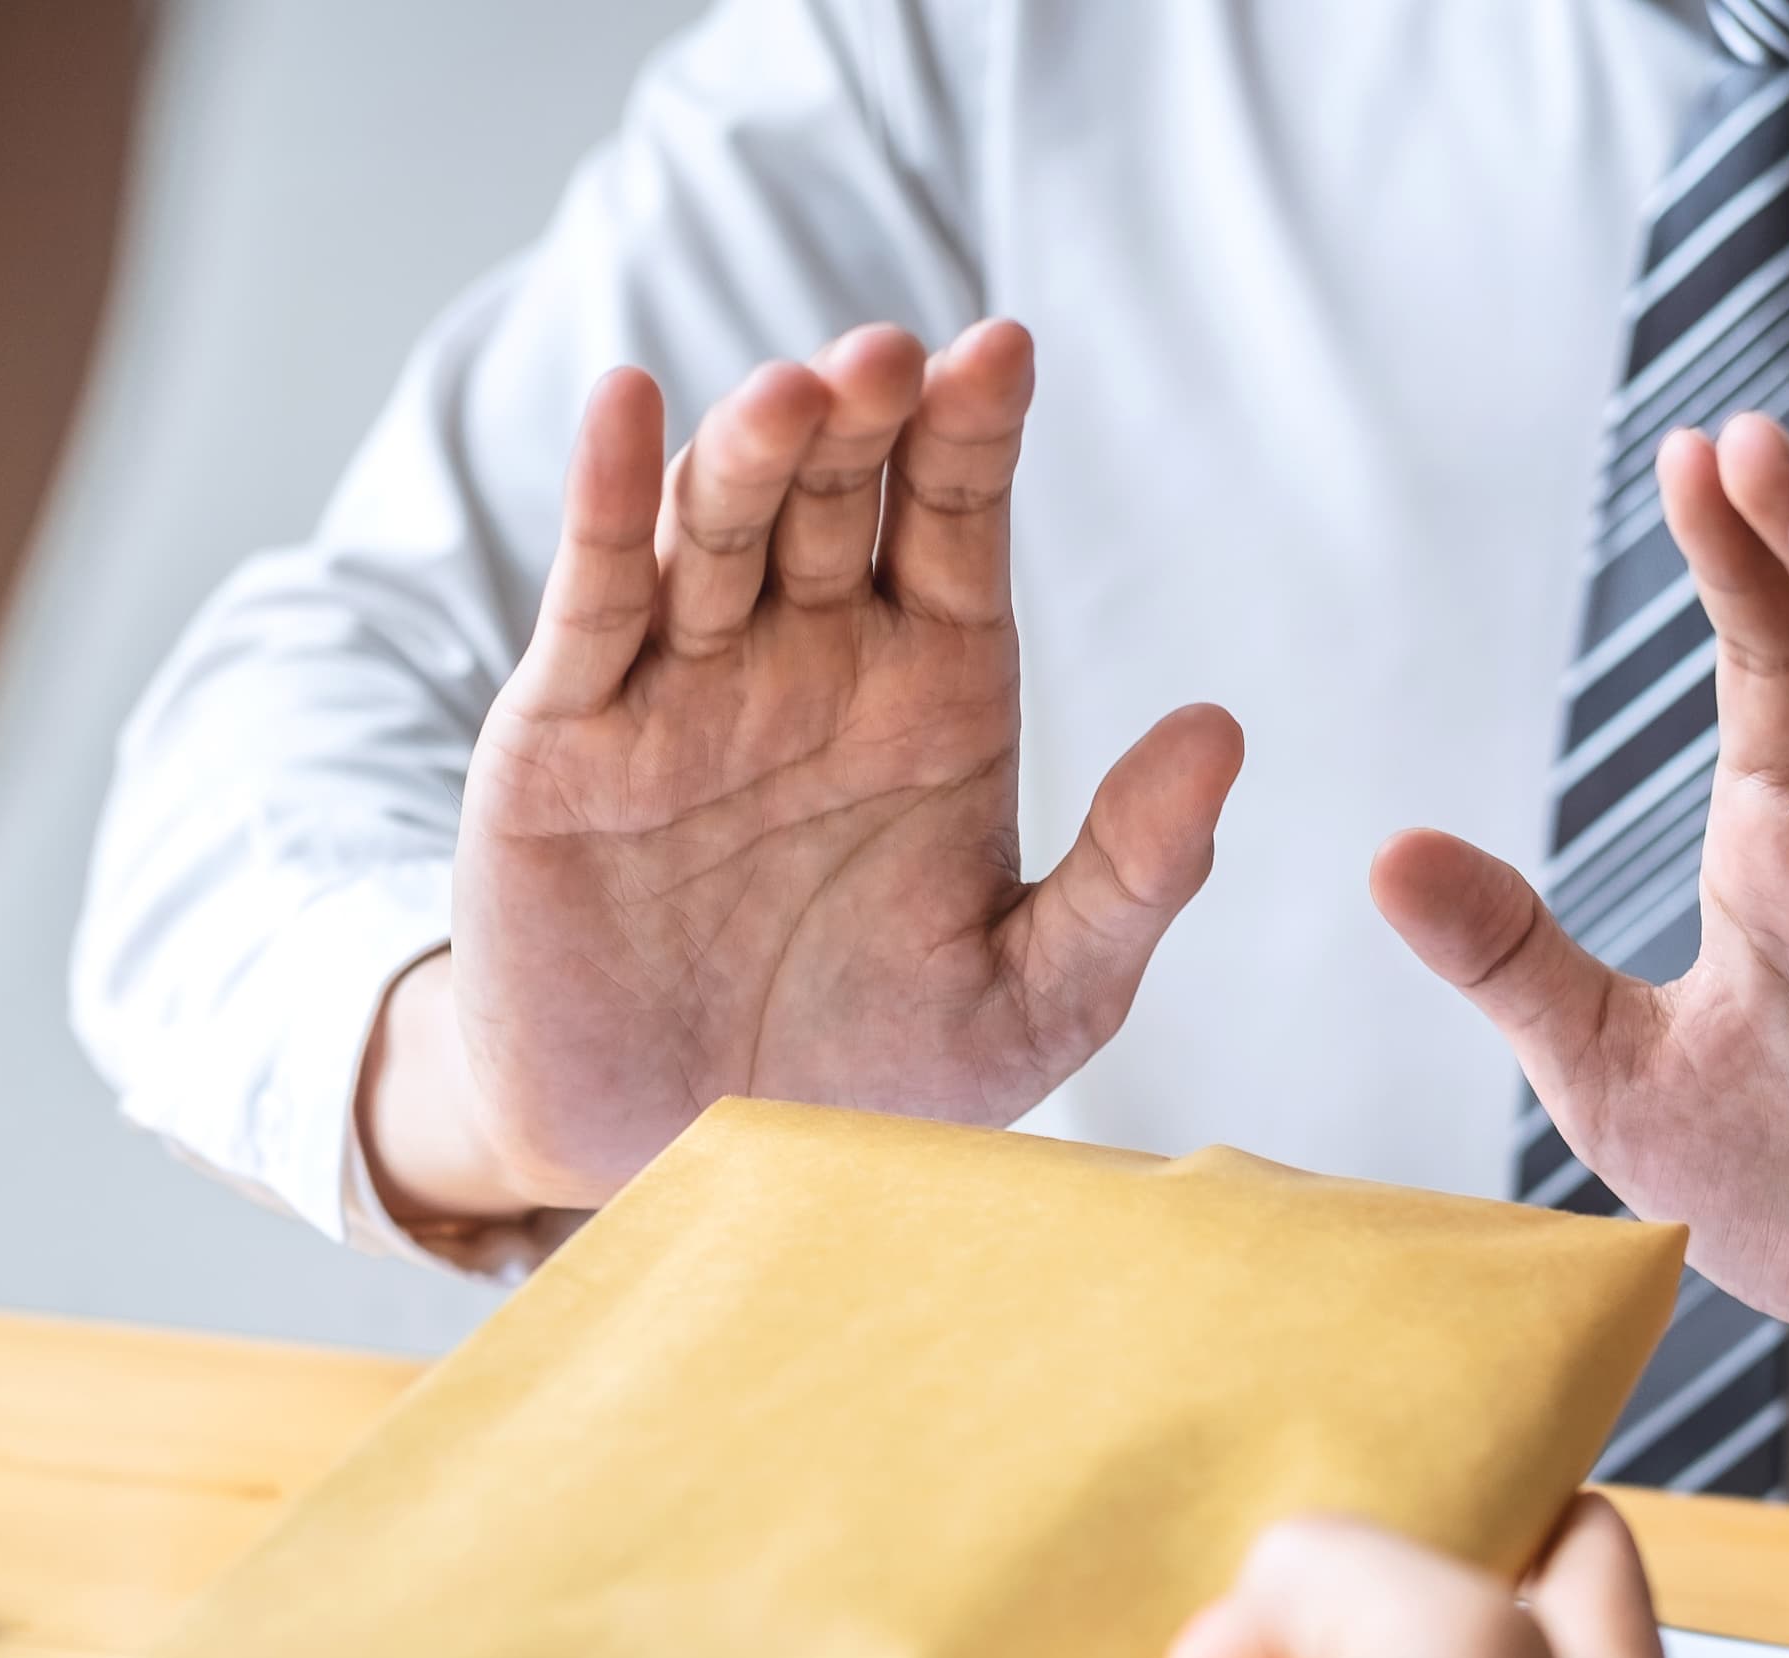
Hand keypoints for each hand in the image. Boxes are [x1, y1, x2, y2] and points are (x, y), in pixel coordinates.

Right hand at [369, 322, 1244, 1216]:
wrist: (688, 1172)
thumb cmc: (871, 1080)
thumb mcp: (1033, 1003)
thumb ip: (1131, 878)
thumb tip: (1222, 729)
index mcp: (931, 693)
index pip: (956, 524)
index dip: (975, 435)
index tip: (1004, 354)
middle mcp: (808, 663)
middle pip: (836, 497)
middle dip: (863, 418)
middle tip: (894, 359)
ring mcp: (682, 688)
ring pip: (715, 529)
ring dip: (751, 449)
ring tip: (798, 396)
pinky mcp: (565, 737)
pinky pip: (590, 602)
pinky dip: (606, 501)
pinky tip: (632, 409)